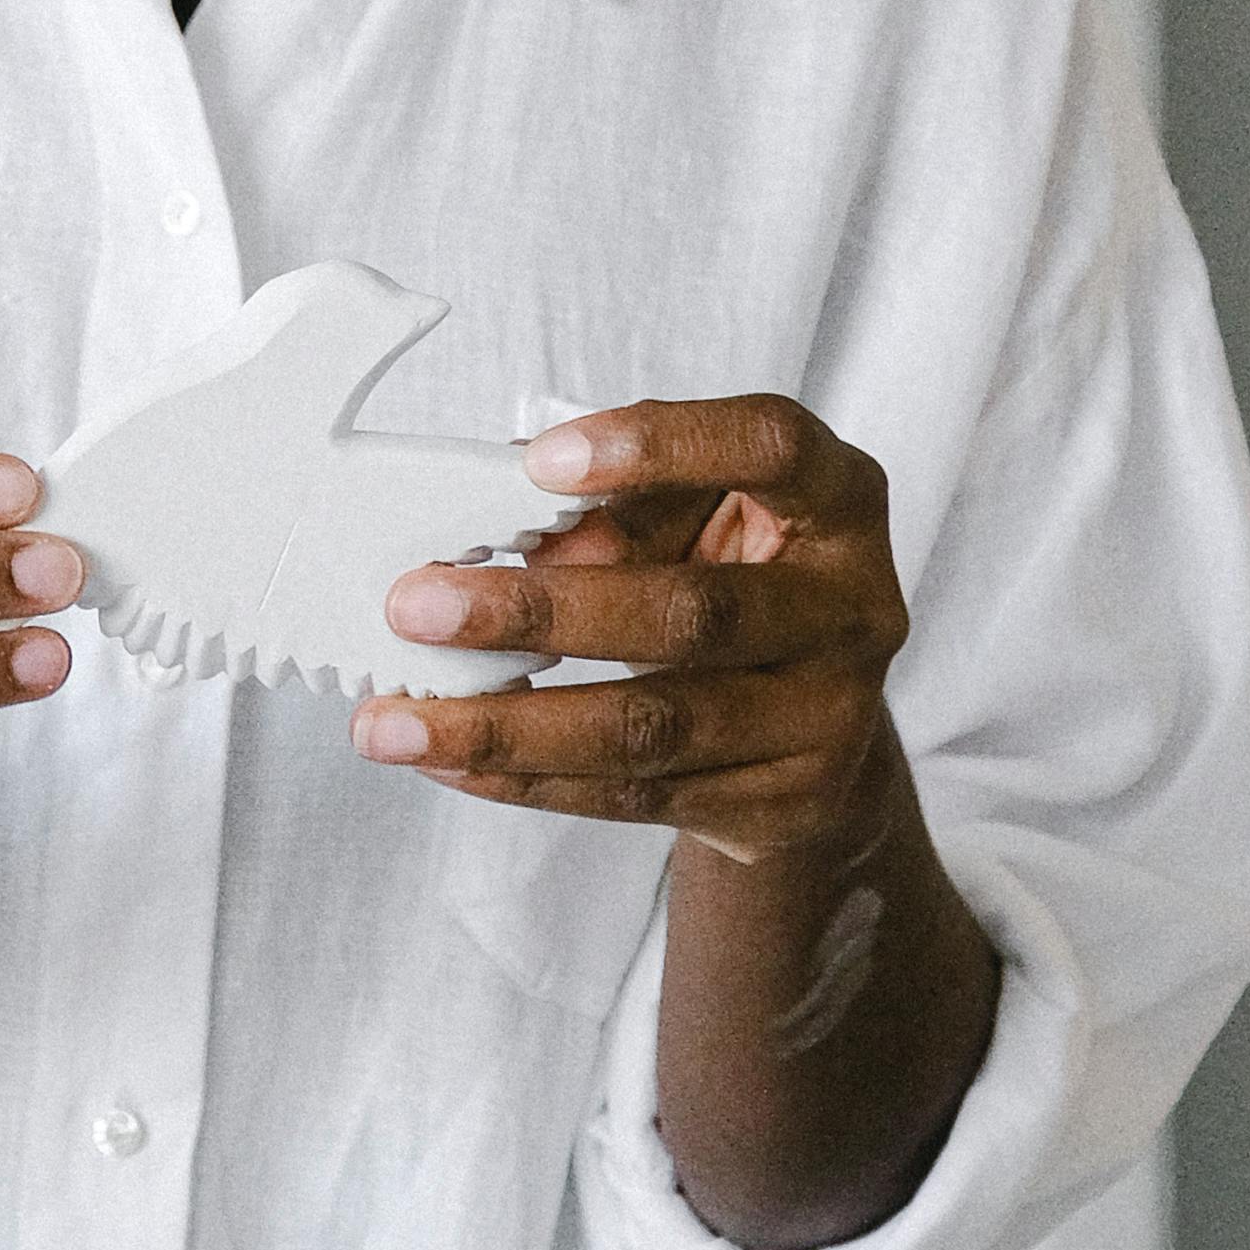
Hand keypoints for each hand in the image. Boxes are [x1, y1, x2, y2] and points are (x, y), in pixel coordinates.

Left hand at [357, 391, 1001, 1249]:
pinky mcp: (781, 803)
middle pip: (691, 612)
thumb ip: (618, 516)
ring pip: (651, 726)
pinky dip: (526, 778)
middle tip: (415, 605)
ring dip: (506, 724)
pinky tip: (447, 759)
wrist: (814, 728)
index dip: (656, 445)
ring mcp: (828, 716)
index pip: (769, 446)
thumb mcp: (695, 520)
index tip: (537, 462)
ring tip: (394, 720)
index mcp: (839, 501)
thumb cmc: (731, 578)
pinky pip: (633, 794)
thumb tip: (493, 552)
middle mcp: (855, 608)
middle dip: (539, 612)